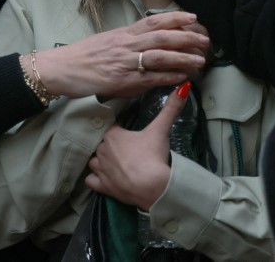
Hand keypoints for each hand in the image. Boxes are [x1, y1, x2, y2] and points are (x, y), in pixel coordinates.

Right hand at [36, 12, 207, 98]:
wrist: (61, 68)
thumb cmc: (83, 56)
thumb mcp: (107, 41)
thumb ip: (128, 41)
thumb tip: (148, 42)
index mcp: (123, 33)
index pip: (154, 21)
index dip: (175, 17)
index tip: (193, 17)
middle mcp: (126, 45)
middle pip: (162, 37)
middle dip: (187, 37)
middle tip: (206, 39)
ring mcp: (125, 63)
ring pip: (160, 56)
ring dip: (183, 58)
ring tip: (201, 61)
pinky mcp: (123, 81)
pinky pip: (151, 78)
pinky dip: (169, 77)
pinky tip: (183, 78)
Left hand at [86, 81, 190, 209]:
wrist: (152, 187)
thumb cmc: (153, 155)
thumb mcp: (161, 130)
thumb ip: (170, 108)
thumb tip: (184, 86)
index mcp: (113, 135)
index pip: (112, 126)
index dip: (120, 129)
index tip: (128, 132)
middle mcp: (102, 150)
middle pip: (102, 143)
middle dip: (111, 145)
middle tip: (126, 149)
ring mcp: (100, 170)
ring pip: (93, 161)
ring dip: (101, 161)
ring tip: (114, 162)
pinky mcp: (102, 187)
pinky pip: (90, 180)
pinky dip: (96, 179)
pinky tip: (105, 178)